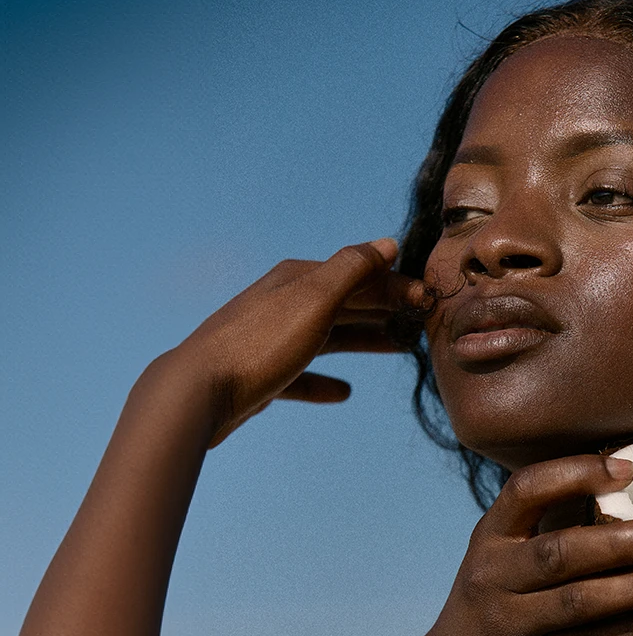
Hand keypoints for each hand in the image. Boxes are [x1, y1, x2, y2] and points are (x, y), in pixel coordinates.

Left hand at [162, 238, 428, 446]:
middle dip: (384, 306)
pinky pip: (301, 374)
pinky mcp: (261, 374)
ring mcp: (271, 338)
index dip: (396, 284)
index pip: (358, 275)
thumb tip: (386, 244)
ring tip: (396, 348)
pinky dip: (324, 379)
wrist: (199, 390)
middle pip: (345, 301)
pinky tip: (342, 391)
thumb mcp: (315, 299)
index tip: (429, 300)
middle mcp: (283, 302)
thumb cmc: (261, 344)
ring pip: (328, 335)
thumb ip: (353, 269)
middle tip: (422, 319)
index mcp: (298, 279)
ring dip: (362, 338)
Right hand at [378, 454, 632, 635]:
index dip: (576, 473)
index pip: (527, 490)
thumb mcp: (507, 550)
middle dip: (620, 541)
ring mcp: (507, 625)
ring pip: (576, 604)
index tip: (630, 469)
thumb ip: (553, 519)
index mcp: (490, 536)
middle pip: (558, 553)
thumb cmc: (502, 593)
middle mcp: (491, 577)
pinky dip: (632, 631)